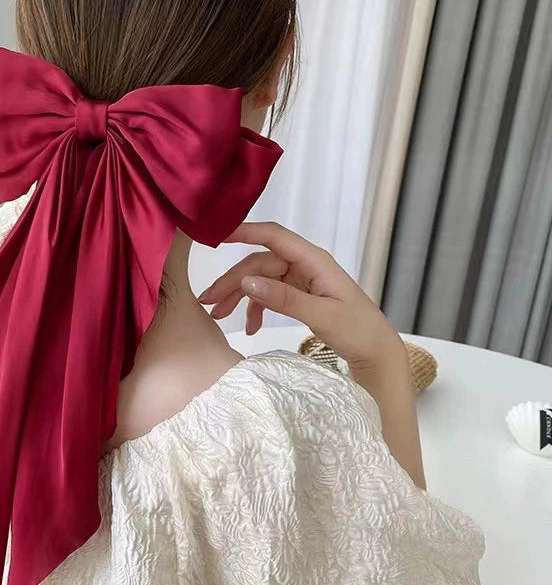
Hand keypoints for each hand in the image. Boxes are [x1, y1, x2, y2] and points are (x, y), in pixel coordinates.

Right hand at [199, 221, 405, 371]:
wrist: (376, 352)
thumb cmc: (358, 330)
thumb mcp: (323, 315)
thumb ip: (285, 299)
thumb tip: (248, 282)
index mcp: (313, 260)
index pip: (273, 236)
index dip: (244, 231)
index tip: (216, 235)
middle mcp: (304, 265)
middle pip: (259, 263)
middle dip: (232, 280)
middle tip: (208, 301)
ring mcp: (300, 280)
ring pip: (260, 279)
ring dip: (238, 295)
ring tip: (217, 315)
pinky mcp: (298, 295)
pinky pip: (269, 295)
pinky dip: (255, 309)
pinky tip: (248, 327)